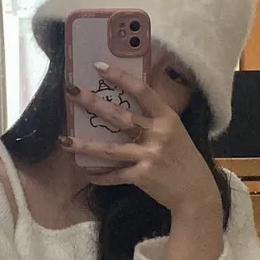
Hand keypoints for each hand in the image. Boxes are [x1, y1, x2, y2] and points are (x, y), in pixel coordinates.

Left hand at [61, 62, 220, 217]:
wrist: (196, 192)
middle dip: (92, 103)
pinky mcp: (142, 176)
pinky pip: (115, 174)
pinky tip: (87, 173)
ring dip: (84, 146)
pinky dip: (100, 176)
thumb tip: (124, 106)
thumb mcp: (175, 132)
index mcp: (167, 117)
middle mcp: (158, 134)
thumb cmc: (184, 159)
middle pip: (119, 115)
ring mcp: (149, 155)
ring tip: (63, 140)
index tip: (99, 67)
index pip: (142, 91)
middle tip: (71, 92)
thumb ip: (154, 120)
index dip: (120, 77)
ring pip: (110, 149)